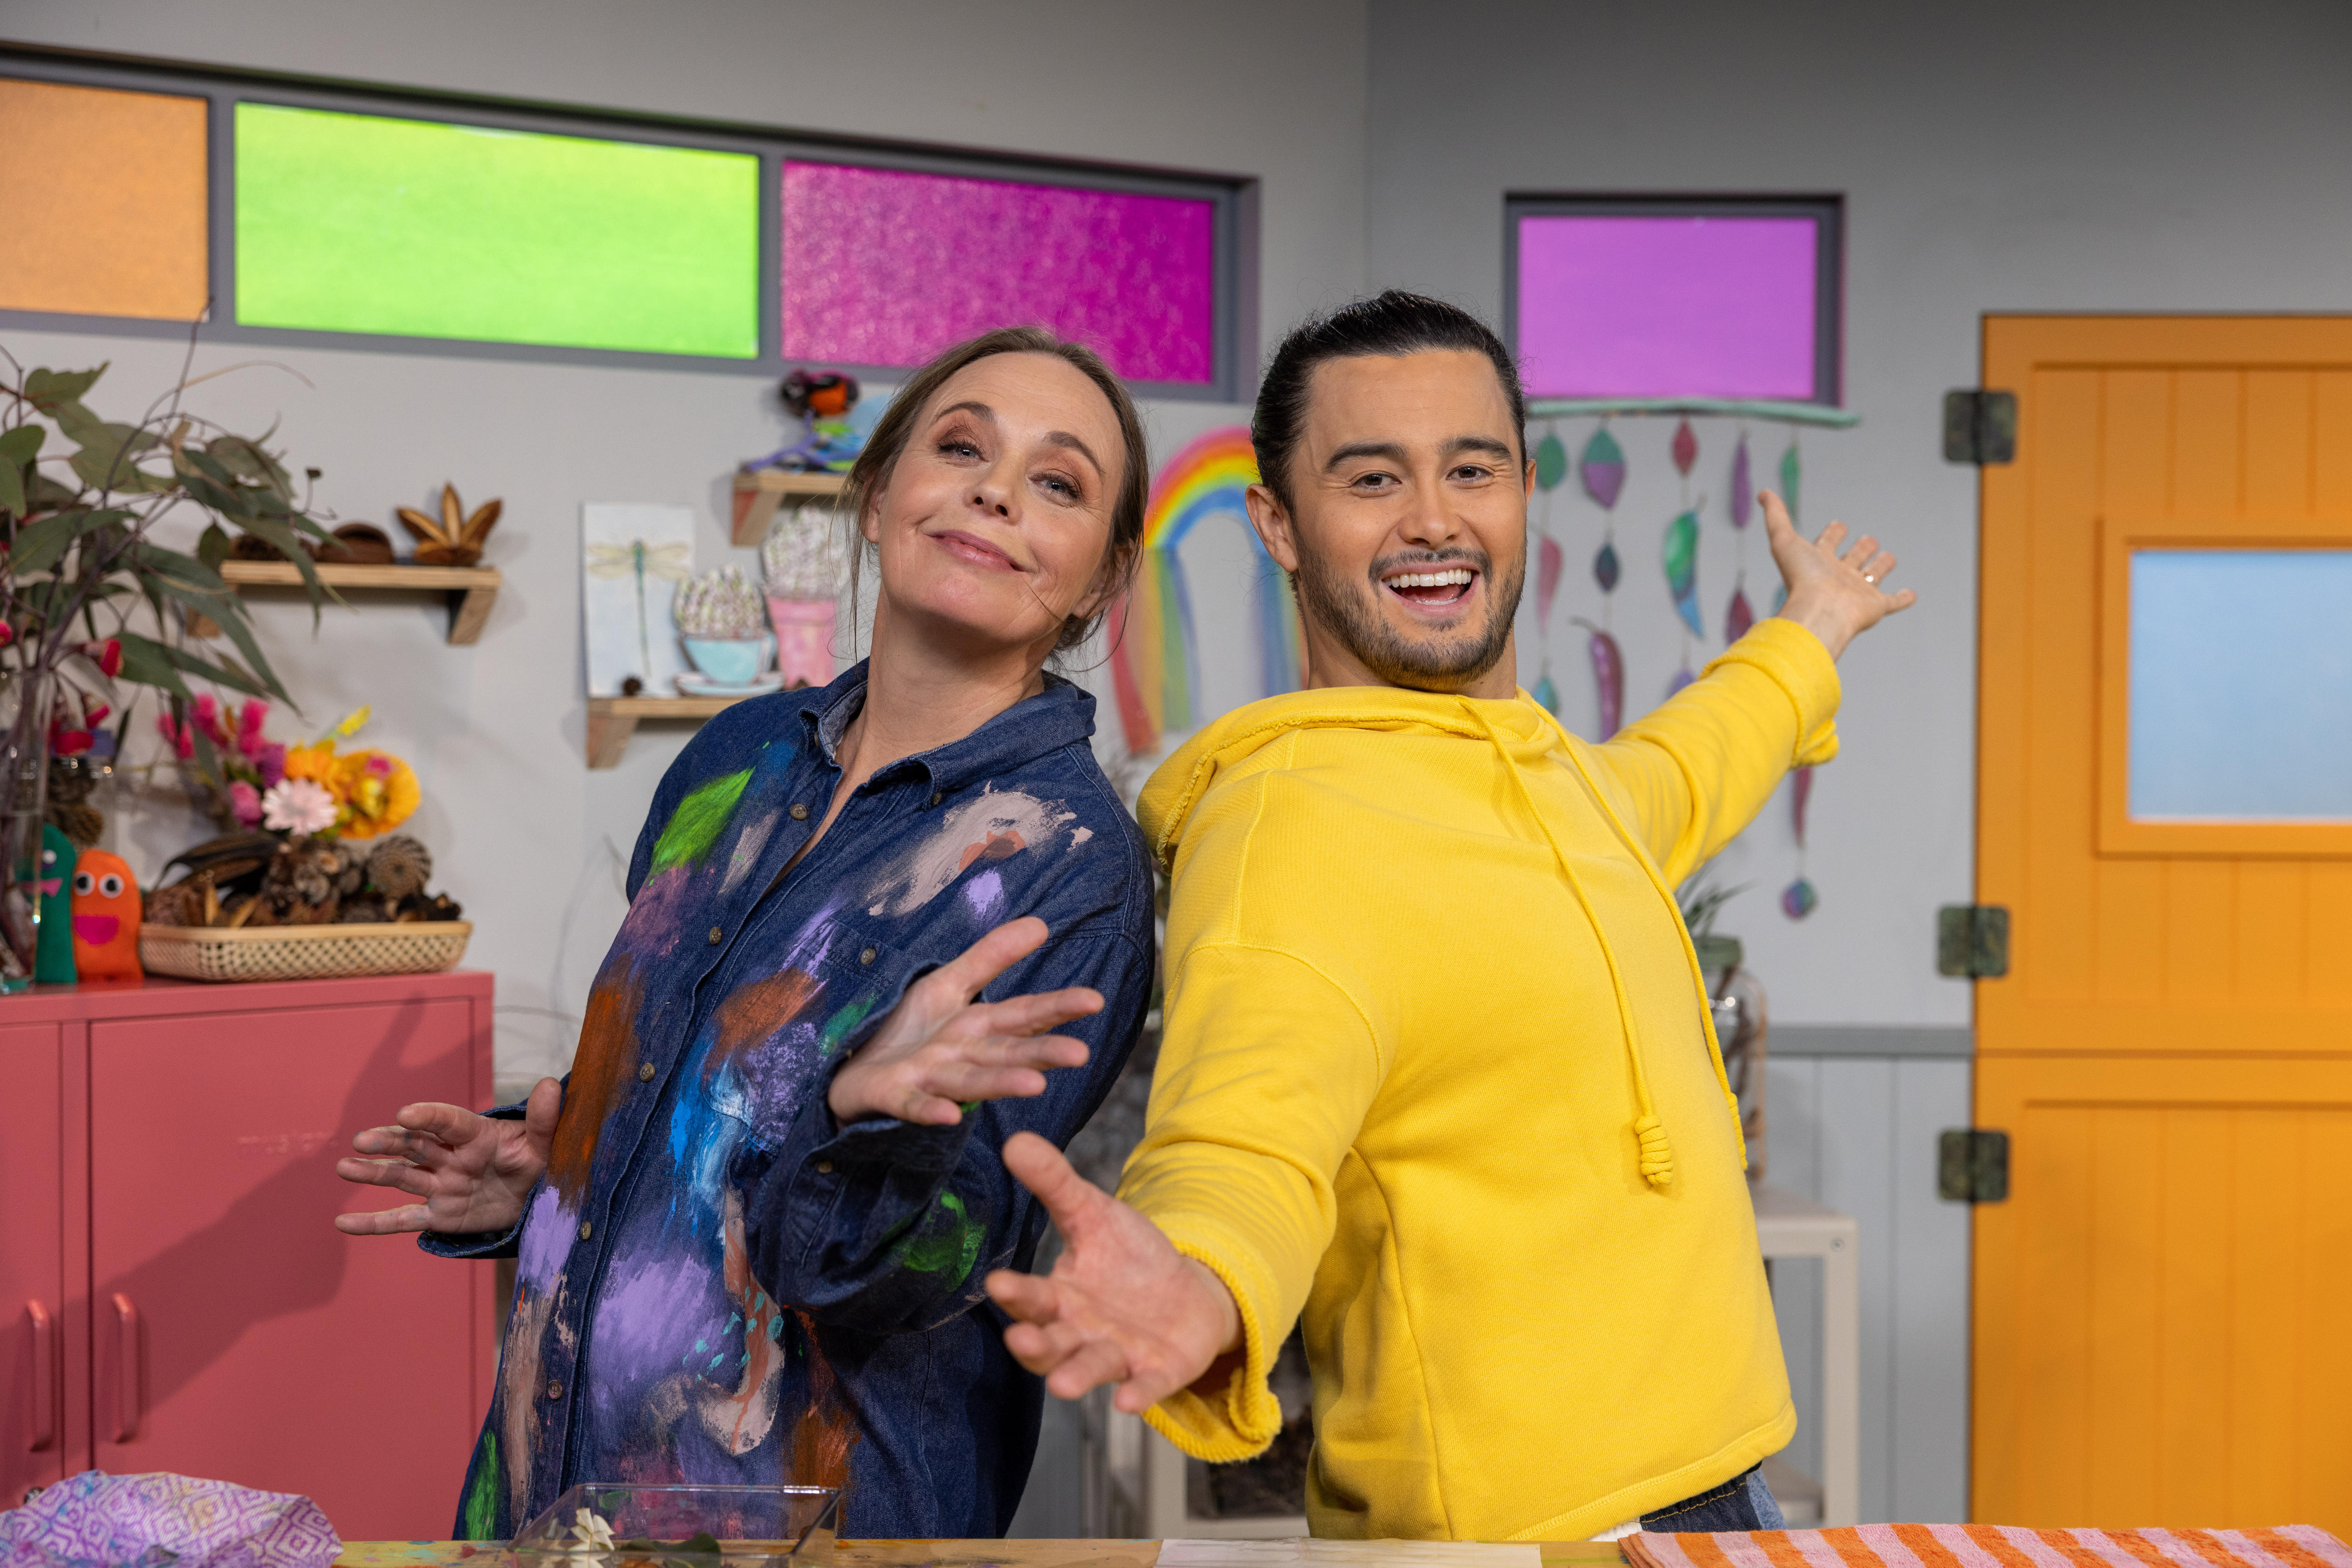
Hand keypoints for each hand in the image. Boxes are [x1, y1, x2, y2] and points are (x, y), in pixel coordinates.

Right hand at [334, 1076, 560, 1235]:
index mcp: (475, 1135)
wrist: (537, 1197)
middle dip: (389, 1142)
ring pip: (402, 1177)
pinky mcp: (439, 1215)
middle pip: (415, 1145)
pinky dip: (373, 1223)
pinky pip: (402, 1220)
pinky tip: (343, 1223)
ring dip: (372, 1173)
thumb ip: (544, 1119)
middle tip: (362, 1140)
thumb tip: (551, 1085)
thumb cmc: (539, 1162)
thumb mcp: (546, 1143)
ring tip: (344, 1168)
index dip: (428, 1115)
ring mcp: (441, 1185)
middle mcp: (451, 1157)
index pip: (448, 1121)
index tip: (406, 1113)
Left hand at [828, 917, 1100, 1126]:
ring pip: (970, 1081)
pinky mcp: (893, 1096)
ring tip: (1034, 1085)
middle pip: (1006, 1052)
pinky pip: (913, 1105)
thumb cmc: (908, 1030)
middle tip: (1080, 1053)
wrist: (850, 1066)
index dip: (1058, 1007)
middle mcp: (961, 1057)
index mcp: (977, 1028)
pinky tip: (947, 1115)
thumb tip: (1040, 923)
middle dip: (1042, 1053)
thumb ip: (991, 958)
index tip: (1095, 1000)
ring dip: (1000, 1083)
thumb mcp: (948, 983)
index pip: (1024, 1015)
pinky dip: (929, 1110)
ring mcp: (929, 1079)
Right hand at [986, 1132, 1241, 1413]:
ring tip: (1063, 1385)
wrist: (1186, 1293)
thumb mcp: (1093, 1214)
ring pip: (1090, 1368)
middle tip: (1020, 1338)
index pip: (1031, 1298)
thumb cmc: (1128, 1258)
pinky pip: (1145, 1386)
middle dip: (1036, 1344)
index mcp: (1060, 1297)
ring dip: (1076, 1376)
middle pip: (1052, 1342)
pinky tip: (1127, 1401)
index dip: (1016, 1293)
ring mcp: (1119, 1355)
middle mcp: (1081, 1333)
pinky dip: (1137, 1393)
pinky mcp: (1157, 1371)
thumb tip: (1013, 1139)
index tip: (996, 1282)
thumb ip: (1055, 1184)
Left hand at [1764, 488, 1917, 659]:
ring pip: (1873, 576)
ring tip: (1888, 558)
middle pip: (1852, 559)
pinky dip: (1903, 598)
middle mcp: (1838, 577)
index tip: (1837, 526)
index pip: (1827, 543)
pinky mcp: (1875, 607)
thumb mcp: (1783, 540)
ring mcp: (1857, 592)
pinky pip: (1892, 602)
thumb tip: (1763, 493)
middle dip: (1860, 549)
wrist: (1819, 611)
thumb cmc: (1802, 578)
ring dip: (1880, 567)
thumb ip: (1775, 516)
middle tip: (1867, 541)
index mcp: (1818, 563)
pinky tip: (1911, 594)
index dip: (1832, 534)